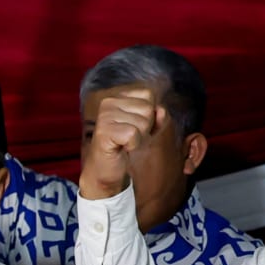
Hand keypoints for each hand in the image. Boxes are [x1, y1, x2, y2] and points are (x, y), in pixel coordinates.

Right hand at [79, 86, 163, 200]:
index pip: (148, 95)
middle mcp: (108, 103)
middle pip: (147, 108)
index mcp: (117, 98)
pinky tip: (121, 148)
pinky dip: (132, 145)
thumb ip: (158, 116)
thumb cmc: (124, 146)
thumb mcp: (146, 128)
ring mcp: (104, 117)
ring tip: (124, 143)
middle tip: (129, 137)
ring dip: (139, 137)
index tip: (134, 126)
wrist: (105, 170)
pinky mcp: (104, 132)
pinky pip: (133, 134)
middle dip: (145, 127)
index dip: (149, 114)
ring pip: (142, 122)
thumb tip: (160, 110)